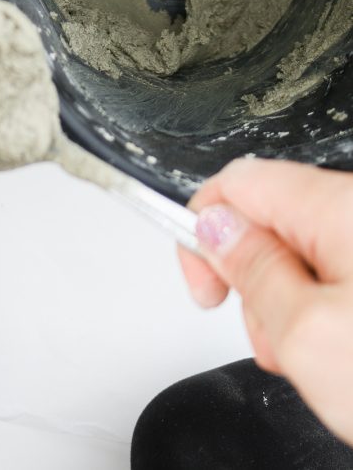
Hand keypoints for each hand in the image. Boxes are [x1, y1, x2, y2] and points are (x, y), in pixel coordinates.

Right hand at [179, 158, 352, 443]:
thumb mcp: (305, 334)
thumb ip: (250, 270)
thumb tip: (216, 227)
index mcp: (344, 210)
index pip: (239, 182)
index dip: (204, 227)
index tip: (204, 280)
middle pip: (273, 220)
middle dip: (253, 279)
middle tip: (271, 337)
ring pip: (307, 254)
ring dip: (291, 306)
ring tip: (316, 359)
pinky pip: (343, 276)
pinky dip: (328, 314)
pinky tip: (343, 354)